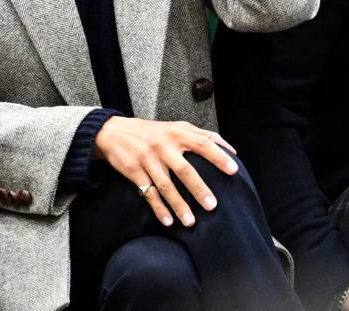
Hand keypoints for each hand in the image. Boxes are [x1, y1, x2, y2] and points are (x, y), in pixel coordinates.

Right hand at [94, 117, 237, 227]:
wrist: (114, 132)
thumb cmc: (154, 132)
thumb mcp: (178, 127)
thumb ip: (204, 136)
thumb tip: (231, 150)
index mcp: (178, 133)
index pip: (203, 144)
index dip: (219, 156)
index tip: (234, 170)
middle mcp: (164, 146)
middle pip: (184, 170)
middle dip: (199, 189)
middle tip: (212, 206)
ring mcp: (148, 160)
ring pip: (165, 186)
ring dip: (178, 205)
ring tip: (191, 222)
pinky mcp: (134, 172)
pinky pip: (149, 193)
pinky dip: (159, 209)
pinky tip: (168, 221)